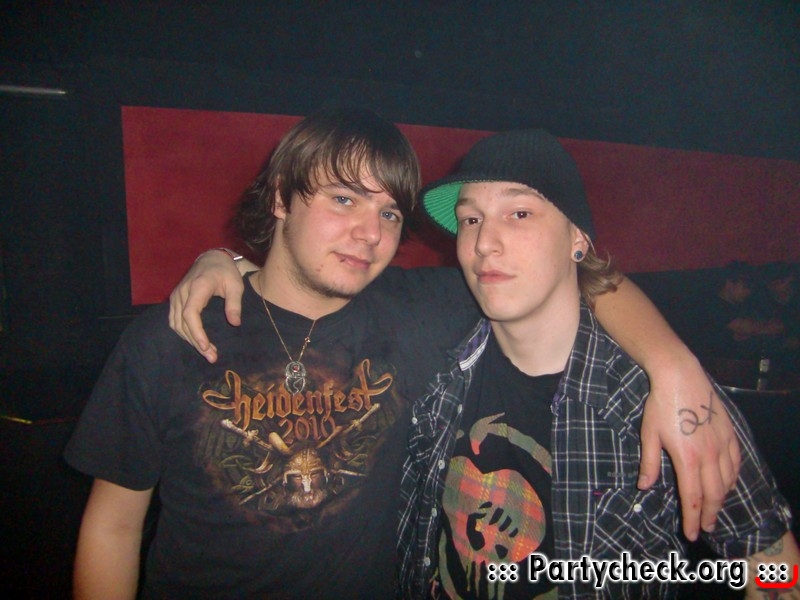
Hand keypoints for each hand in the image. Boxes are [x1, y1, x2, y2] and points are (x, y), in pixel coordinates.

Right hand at [168, 249, 247, 362]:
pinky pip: (174, 320)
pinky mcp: (176, 299)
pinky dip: (183, 332)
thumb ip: (235, 304)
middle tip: (211, 356)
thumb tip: (235, 323)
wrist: (212, 258)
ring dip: (189, 339)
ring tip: (206, 352)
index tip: (206, 346)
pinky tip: (195, 341)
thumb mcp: (236, 285)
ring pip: (176, 323)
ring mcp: (177, 295)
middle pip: (182, 322)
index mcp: (198, 287)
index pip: (190, 314)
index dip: (196, 332)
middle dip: (196, 342)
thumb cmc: (226, 272)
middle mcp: (183, 292)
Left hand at [638, 353, 740, 540]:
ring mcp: (723, 444)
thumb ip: (649, 463)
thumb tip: (644, 486)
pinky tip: (728, 482)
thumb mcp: (648, 434)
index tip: (693, 533)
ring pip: (728, 481)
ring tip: (715, 509)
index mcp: (687, 459)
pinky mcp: (730, 433)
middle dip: (710, 514)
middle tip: (706, 527)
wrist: (681, 376)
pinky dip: (733, 478)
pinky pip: (736, 463)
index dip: (693, 519)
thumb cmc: (661, 405)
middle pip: (714, 494)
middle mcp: (709, 455)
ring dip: (722, 499)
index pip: (693, 498)